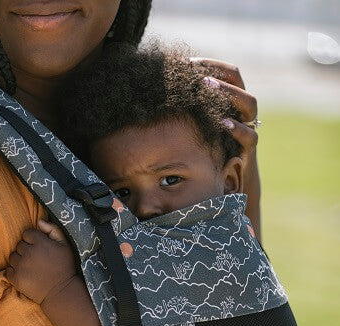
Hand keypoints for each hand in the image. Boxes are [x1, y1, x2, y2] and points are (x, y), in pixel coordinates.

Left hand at [6, 220, 76, 304]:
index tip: (41, 249)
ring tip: (32, 268)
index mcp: (41, 243)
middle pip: (19, 245)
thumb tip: (39, 221)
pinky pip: (8, 270)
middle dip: (26, 251)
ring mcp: (21, 266)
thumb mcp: (65, 245)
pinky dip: (15, 272)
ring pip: (13, 257)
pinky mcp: (16, 279)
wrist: (61, 292)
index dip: (33, 241)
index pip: (27, 233)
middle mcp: (29, 253)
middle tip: (37, 260)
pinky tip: (26, 275)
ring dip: (20, 261)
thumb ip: (53, 229)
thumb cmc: (64, 267)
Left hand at [193, 58, 260, 237]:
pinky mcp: (249, 149)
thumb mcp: (194, 129)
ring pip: (249, 104)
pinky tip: (223, 124)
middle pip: (238, 80)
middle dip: (217, 74)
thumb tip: (154, 96)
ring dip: (230, 95)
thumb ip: (185, 112)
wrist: (228, 184)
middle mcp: (240, 110)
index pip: (226, 71)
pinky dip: (237, 129)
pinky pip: (250, 135)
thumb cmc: (205, 153)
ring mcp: (247, 127)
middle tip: (197, 76)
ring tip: (208, 90)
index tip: (188, 62)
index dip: (209, 64)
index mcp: (228, 100)